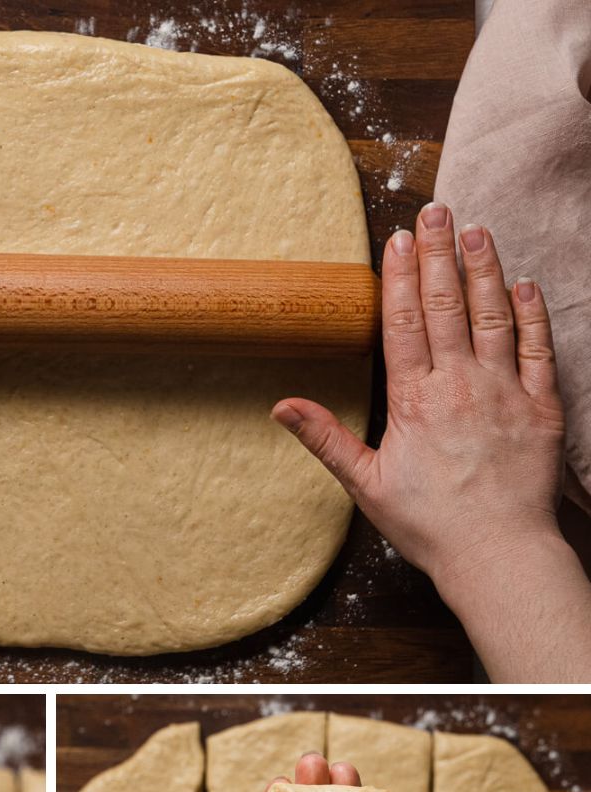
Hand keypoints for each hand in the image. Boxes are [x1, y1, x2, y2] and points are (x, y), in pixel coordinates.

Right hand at [272, 205, 565, 597]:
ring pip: (493, 315)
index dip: (400, 276)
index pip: (403, 323)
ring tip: (476, 229)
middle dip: (439, 253)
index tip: (399, 238)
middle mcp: (460, 385)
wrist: (496, 554)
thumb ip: (325, 438)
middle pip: (446, 305)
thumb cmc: (430, 526)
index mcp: (414, 401)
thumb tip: (280, 406)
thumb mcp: (366, 485)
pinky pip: (537, 349)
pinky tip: (522, 284)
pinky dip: (531, 313)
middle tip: (436, 208)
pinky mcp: (541, 407)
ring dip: (484, 268)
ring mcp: (504, 392)